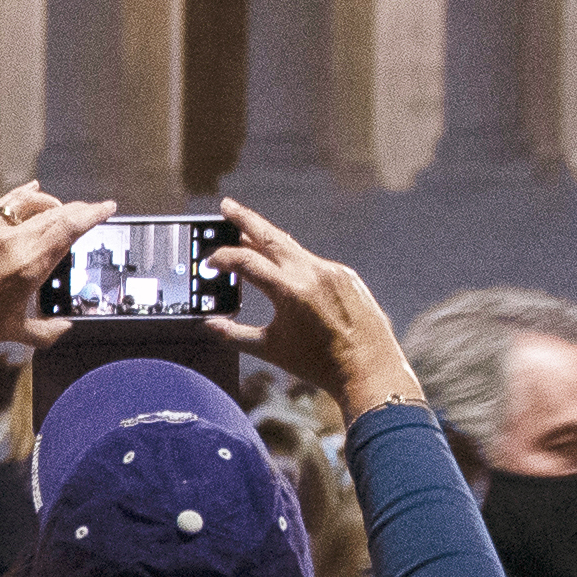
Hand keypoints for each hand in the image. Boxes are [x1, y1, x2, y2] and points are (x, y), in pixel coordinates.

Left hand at [0, 184, 113, 360]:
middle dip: (79, 210)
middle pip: (58, 213)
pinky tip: (34, 189)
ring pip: (34, 204)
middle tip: (92, 211)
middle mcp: (15, 241)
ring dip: (54, 204)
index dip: (93, 214)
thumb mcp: (16, 331)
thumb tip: (65, 327)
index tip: (107, 207)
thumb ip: (48, 331)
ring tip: (62, 210)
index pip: (71, 228)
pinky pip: (6, 201)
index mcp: (30, 265)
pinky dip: (24, 194)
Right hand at [212, 200, 415, 417]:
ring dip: (269, 240)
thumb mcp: (269, 349)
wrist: (367, 370)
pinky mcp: (346, 276)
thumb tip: (208, 325)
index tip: (210, 262)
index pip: (245, 260)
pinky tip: (286, 268)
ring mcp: (332, 271)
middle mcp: (311, 273)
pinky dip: (295, 261)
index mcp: (289, 290)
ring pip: (293, 247)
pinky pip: (314, 262)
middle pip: (270, 235)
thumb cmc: (318, 364)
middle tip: (227, 206)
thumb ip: (234, 335)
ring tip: (251, 235)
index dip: (222, 258)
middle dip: (245, 219)